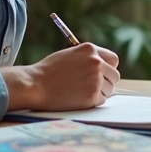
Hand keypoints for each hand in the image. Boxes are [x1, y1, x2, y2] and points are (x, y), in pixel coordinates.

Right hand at [1, 43, 120, 110]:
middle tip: (94, 87)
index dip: (108, 68)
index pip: (113, 59)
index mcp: (90, 49)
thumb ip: (87, 58)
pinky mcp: (92, 95)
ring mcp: (95, 79)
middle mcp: (96, 62)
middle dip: (107, 82)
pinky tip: (78, 98)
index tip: (103, 75)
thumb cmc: (48, 71)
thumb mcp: (69, 55)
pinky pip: (101, 100)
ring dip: (100, 93)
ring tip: (81, 92)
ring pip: (109, 89)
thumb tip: (103, 67)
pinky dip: (92, 102)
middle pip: (115, 75)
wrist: (35, 84)